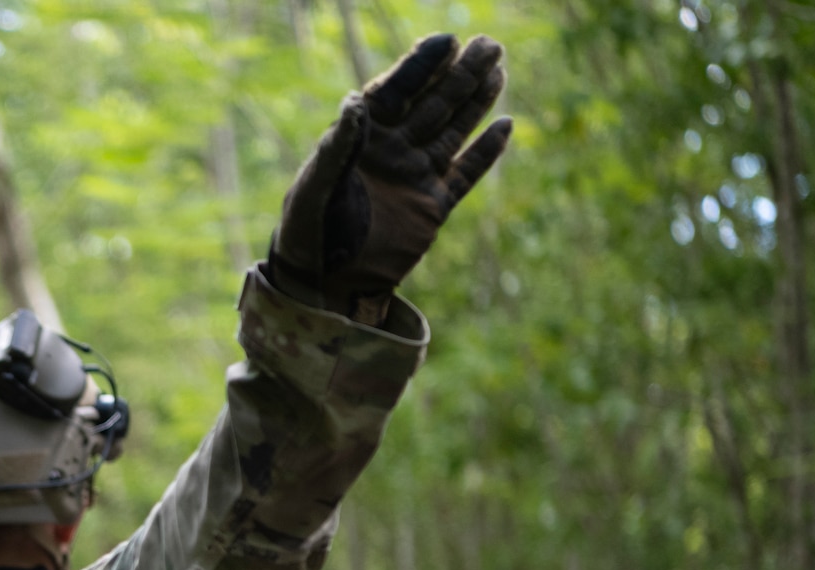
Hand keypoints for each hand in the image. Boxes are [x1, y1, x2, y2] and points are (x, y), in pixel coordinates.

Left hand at [271, 33, 512, 322]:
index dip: (421, 66)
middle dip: (460, 73)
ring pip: (453, 130)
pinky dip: (484, 152)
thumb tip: (356, 102)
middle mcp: (392, 151)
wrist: (324, 283)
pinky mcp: (432, 207)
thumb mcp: (317, 187)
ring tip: (498, 68)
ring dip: (476, 101)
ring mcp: (414, 176)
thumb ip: (338, 147)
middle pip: (433, 103)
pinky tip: (506, 125)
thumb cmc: (308, 232)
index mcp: (361, 139)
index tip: (446, 41)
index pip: (396, 92)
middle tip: (489, 44)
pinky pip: (465, 174)